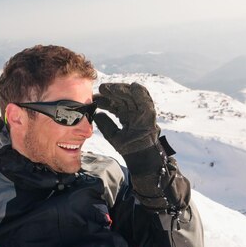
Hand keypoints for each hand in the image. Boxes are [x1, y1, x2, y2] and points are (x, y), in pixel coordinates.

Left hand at [94, 82, 189, 210]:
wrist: (140, 159)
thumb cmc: (128, 149)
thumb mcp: (112, 135)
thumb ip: (105, 124)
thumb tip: (96, 114)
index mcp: (126, 116)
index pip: (115, 104)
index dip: (105, 100)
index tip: (95, 96)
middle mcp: (134, 112)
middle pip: (123, 98)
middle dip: (112, 92)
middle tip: (101, 88)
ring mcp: (142, 113)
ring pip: (134, 97)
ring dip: (123, 90)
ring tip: (111, 88)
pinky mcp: (150, 116)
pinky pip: (147, 102)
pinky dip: (142, 94)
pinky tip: (134, 87)